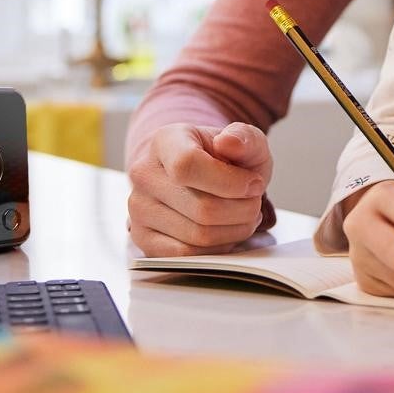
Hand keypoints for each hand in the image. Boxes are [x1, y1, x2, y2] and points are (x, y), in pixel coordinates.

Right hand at [127, 122, 272, 255]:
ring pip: (198, 235)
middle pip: (202, 208)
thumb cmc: (224, 160)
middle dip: (242, 210)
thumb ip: (245, 138)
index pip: (188, 166)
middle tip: (254, 202)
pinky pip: (186, 255)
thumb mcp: (244, 142)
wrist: (203, 177)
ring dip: (235, 230)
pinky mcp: (143, 238)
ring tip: (245, 216)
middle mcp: (144, 174)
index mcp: (165, 141)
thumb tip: (229, 142)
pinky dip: (217, 248)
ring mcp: (139, 209)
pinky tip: (227, 232)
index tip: (253, 184)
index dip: (230, 182)